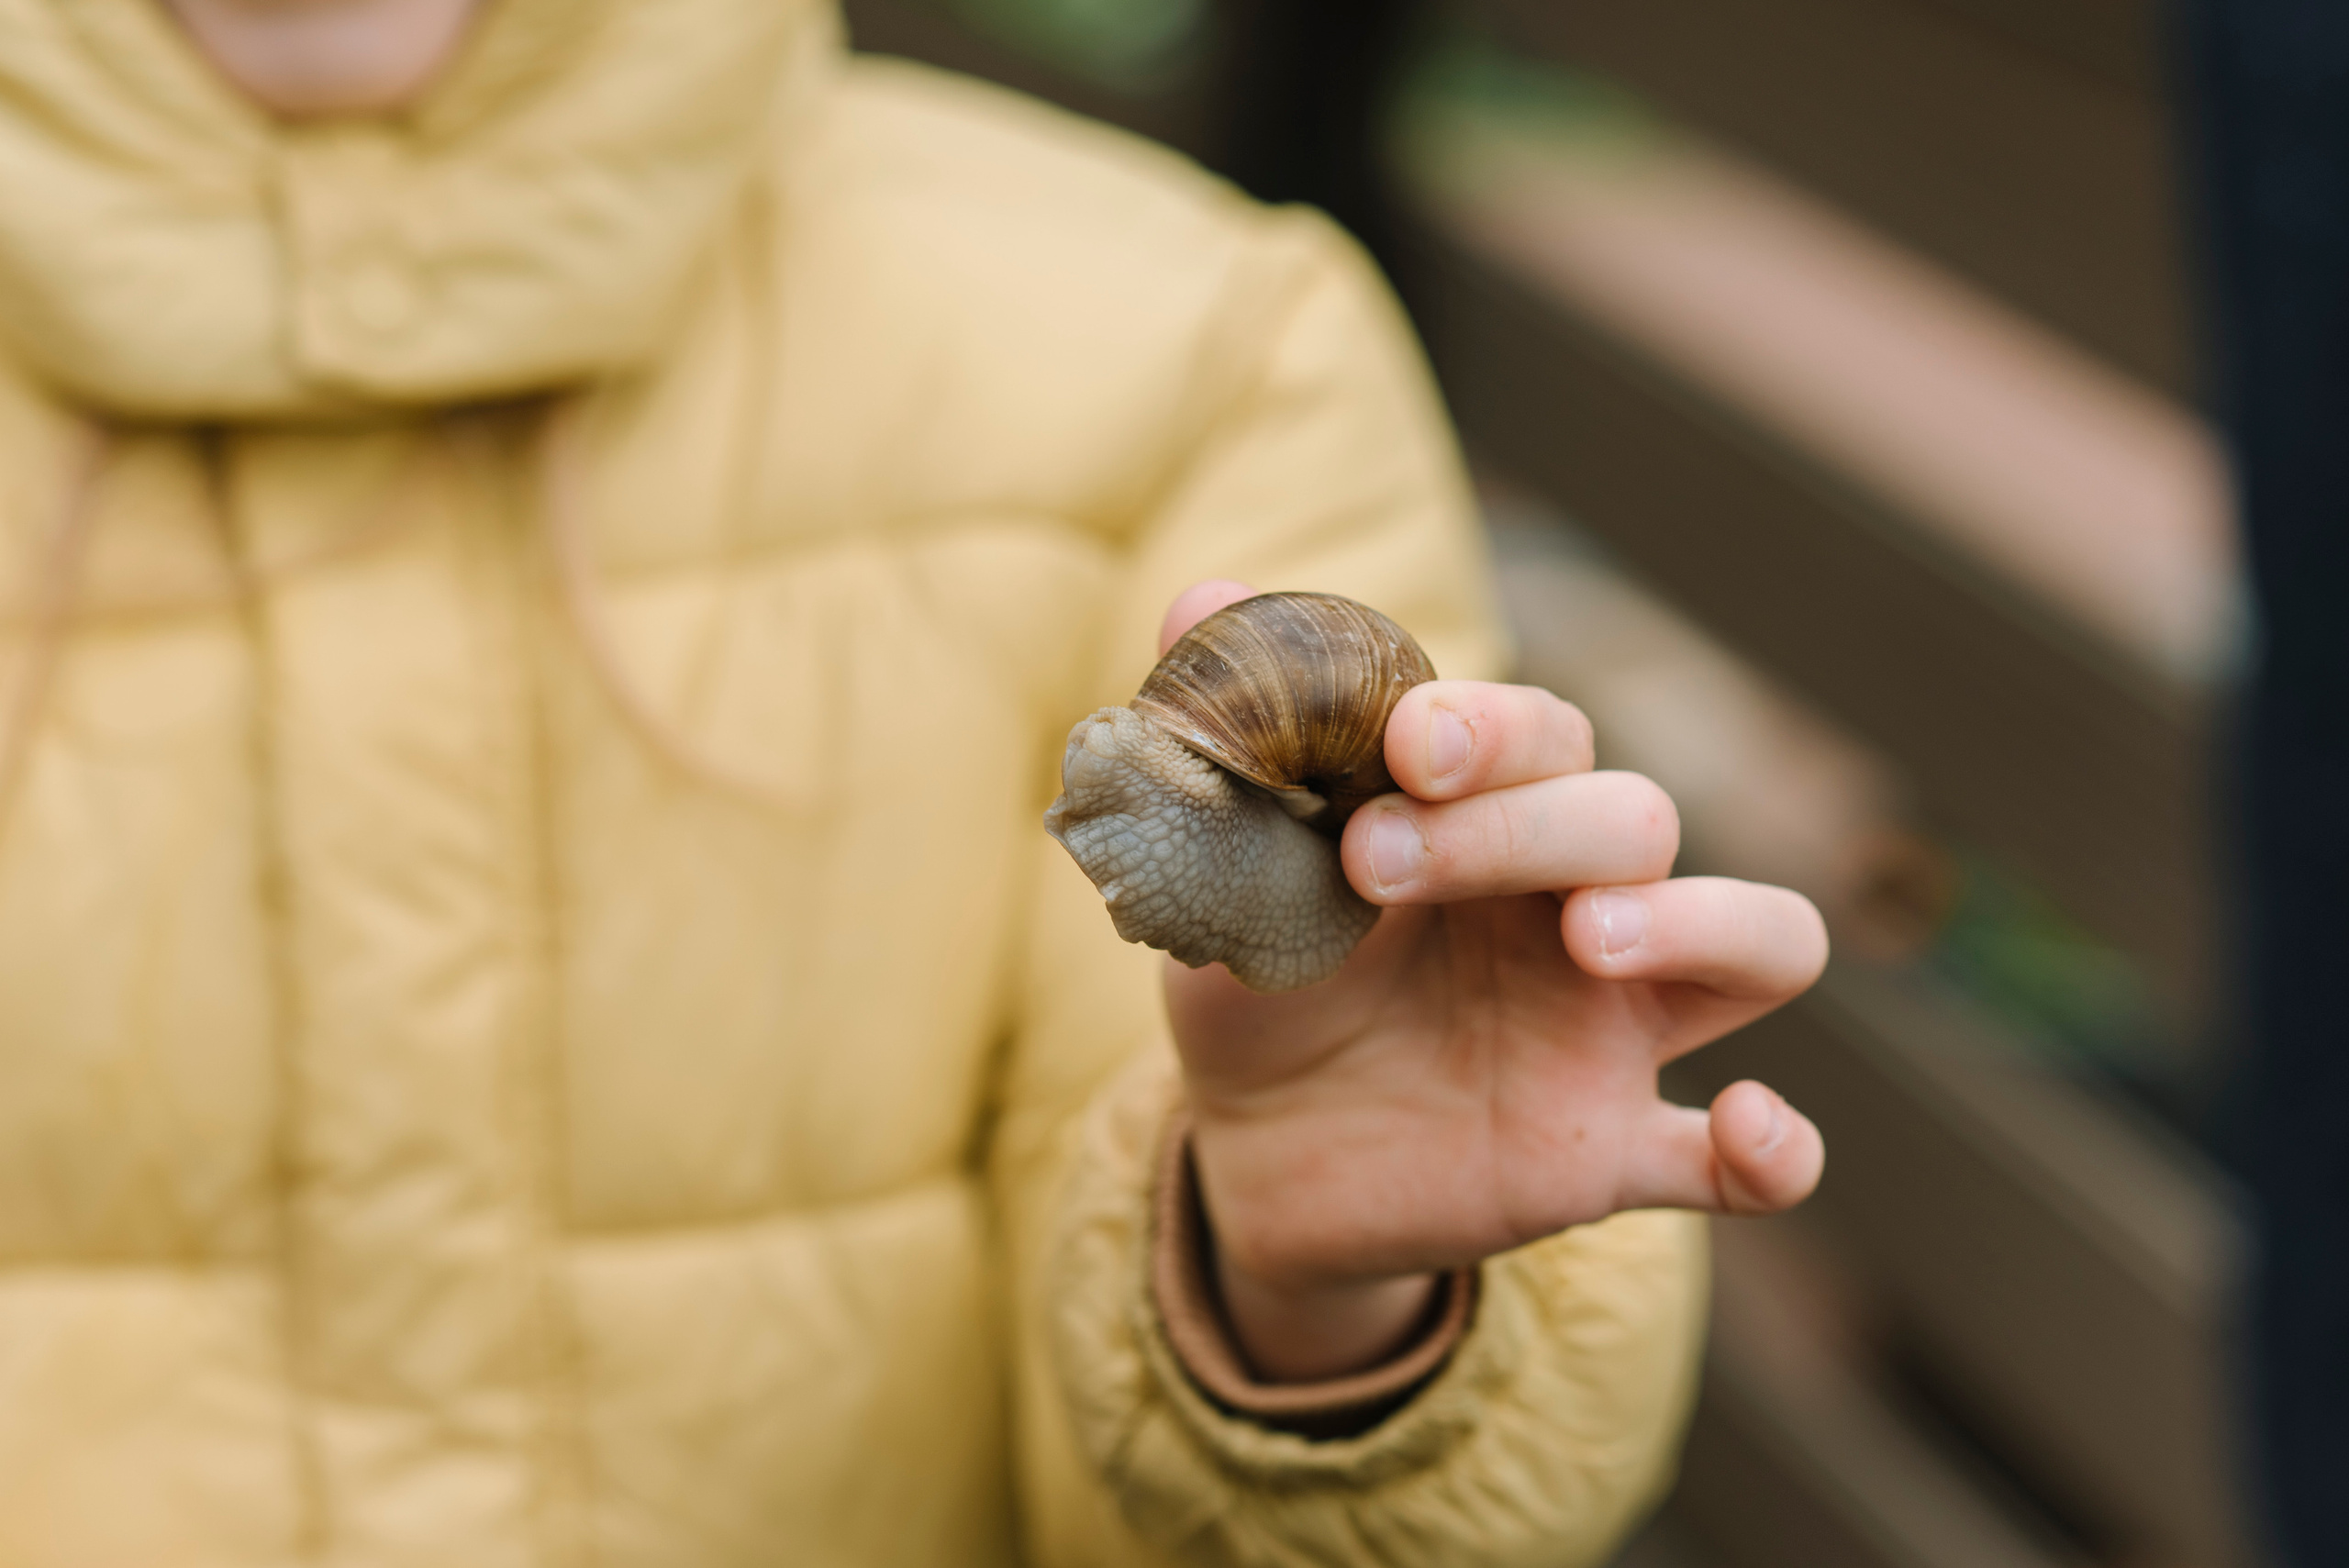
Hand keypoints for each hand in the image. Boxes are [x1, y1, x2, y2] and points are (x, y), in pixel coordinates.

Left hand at [1156, 582, 1828, 1381]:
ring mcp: (1609, 1029)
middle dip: (1521, 824)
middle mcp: (1574, 904)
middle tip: (1377, 864)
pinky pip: (1740, 1164)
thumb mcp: (1223, 872)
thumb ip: (1231, 745)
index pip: (1541, 735)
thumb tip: (1205, 597)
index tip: (1399, 746)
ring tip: (1593, 937)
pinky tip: (1754, 1129)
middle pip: (1632, 818)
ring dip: (1699, 922)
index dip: (1487, 727)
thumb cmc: (1261, 984)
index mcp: (1488, 818)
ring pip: (1756, 943)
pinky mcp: (1610, 1151)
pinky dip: (1775, 1150)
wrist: (1248, 1152)